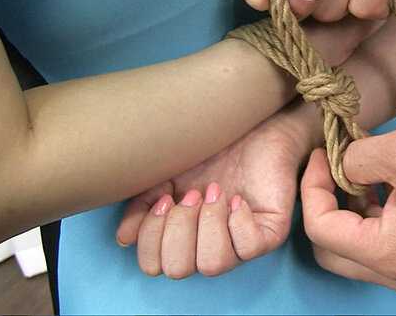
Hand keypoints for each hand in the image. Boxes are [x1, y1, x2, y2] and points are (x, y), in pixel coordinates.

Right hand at [116, 100, 319, 277]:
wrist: (247, 126)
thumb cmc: (208, 153)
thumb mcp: (165, 176)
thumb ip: (142, 206)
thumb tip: (125, 239)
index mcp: (183, 240)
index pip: (155, 265)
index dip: (152, 236)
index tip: (165, 199)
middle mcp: (209, 249)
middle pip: (179, 269)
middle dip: (179, 227)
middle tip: (192, 193)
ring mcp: (240, 245)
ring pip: (213, 264)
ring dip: (208, 223)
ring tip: (215, 192)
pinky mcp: (270, 235)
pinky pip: (249, 247)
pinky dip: (238, 221)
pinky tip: (237, 199)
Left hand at [300, 125, 395, 292]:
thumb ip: (358, 157)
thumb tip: (342, 162)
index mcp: (388, 256)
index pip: (321, 229)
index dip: (312, 186)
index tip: (322, 153)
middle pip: (332, 249)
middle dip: (325, 205)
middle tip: (334, 167)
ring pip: (359, 249)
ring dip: (351, 209)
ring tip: (363, 168)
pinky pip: (387, 245)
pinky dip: (376, 215)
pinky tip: (388, 181)